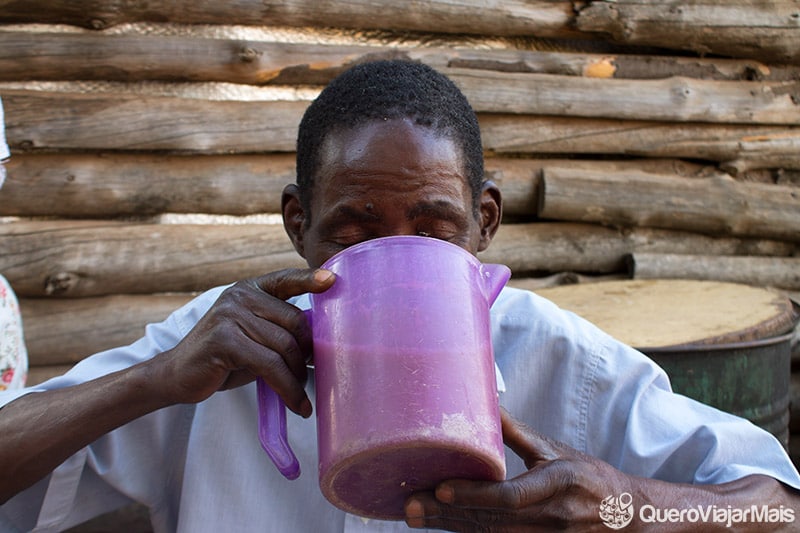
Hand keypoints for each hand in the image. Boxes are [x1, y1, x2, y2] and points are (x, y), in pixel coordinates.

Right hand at [150, 268, 334, 416]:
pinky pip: (270, 365)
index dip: (310, 279)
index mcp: (250, 290)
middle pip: (294, 322)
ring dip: (298, 377)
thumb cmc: (224, 358)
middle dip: (308, 352)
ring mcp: (230, 315)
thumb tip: (322, 344)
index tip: (333, 281)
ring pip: (285, 347)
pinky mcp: (224, 340)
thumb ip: (279, 331)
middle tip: (312, 375)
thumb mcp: (253, 336)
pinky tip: (296, 405)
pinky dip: (288, 389)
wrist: (176, 375)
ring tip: (301, 396)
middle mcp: (240, 296)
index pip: (285, 278)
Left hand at [404, 408, 630, 531]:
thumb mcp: (555, 450)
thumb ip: (517, 432)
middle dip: (447, 515)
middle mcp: (550, 517)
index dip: (474, 495)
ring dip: (450, 526)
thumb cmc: (589, 477)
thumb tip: (486, 401)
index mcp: (557, 484)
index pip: (510, 496)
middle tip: (411, 506)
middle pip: (491, 521)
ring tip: (415, 516)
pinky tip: (443, 525)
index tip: (441, 489)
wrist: (626, 515)